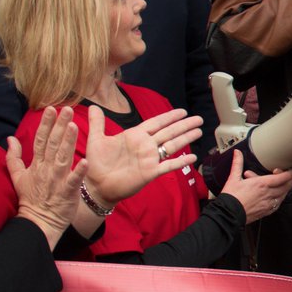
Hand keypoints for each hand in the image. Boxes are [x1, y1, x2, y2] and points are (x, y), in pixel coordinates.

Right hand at [8, 106, 85, 248]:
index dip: (46, 124)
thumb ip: (13, 156)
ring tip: (74, 125)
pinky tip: (86, 160)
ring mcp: (57, 180)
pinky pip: (73, 181)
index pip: (41, 140)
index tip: (51, 108)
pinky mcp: (67, 192)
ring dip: (68, 142)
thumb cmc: (31, 198)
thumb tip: (10, 138)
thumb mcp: (18, 176)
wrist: (38, 222)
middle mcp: (46, 169)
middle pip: (53, 144)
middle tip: (67, 109)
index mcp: (37, 164)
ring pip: (62, 157)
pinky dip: (79, 172)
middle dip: (59, 126)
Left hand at [83, 106, 202, 204]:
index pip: (156, 123)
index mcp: (135, 136)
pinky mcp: (150, 173)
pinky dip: (180, 162)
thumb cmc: (96, 164)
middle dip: (184, 125)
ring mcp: (149, 159)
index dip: (169, 117)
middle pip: (169, 132)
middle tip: (198, 119)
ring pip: (171, 146)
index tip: (182, 111)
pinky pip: (168, 166)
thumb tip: (93, 106)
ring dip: (185, 138)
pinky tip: (192, 157)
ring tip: (198, 132)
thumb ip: (97, 123)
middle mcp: (145, 146)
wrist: (95, 185)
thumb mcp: (96, 140)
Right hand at [218, 150, 291, 223]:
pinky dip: (279, 200)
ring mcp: (267, 203)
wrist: (229, 214)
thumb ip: (237, 164)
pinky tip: (276, 198)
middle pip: (285, 187)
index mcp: (261, 184)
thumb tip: (237, 153)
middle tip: (291, 177)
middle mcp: (267, 194)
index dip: (290, 173)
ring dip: (285, 190)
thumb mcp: (233, 178)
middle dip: (290, 181)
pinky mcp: (265, 212)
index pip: (282, 177)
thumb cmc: (231, 198)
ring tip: (285, 186)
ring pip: (282, 196)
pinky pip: (277, 205)